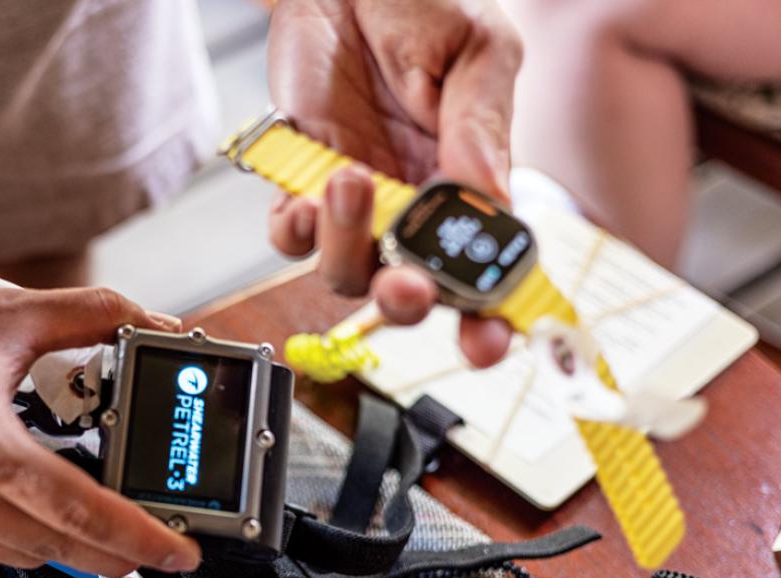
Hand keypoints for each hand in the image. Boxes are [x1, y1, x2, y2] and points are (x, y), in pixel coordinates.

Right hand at [0, 250, 202, 577]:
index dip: (138, 538)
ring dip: (70, 553)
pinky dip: (26, 542)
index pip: (81, 510)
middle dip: (116, 558)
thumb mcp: (12, 313)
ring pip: (20, 555)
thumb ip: (95, 316)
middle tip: (157, 554)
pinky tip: (49, 525)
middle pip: (56, 547)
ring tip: (112, 541)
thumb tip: (153, 324)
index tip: (177, 551)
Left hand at [266, 0, 522, 365]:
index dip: (486, 319)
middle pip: (407, 293)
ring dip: (347, 245)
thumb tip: (489, 201)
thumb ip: (480, 128)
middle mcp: (411, 207)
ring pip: (345, 272)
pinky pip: (291, 237)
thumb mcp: (474, 51)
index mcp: (471, 183)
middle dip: (408, 303)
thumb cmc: (421, 2)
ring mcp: (355, 201)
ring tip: (351, 179)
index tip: (487, 341)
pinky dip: (295, 232)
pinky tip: (307, 198)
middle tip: (406, 284)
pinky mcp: (301, 181)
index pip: (481, 272)